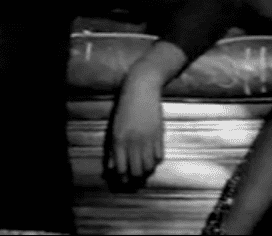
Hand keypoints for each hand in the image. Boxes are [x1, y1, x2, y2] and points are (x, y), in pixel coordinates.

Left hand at [104, 73, 165, 187]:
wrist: (142, 90)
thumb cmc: (125, 108)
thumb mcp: (114, 129)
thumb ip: (113, 150)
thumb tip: (111, 168)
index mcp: (119, 141)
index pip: (120, 169)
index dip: (122, 178)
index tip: (123, 181)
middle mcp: (134, 143)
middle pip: (136, 171)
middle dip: (135, 179)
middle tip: (134, 179)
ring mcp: (148, 139)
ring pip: (149, 166)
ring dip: (146, 171)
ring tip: (144, 170)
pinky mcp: (159, 135)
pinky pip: (160, 156)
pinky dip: (156, 161)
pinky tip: (152, 158)